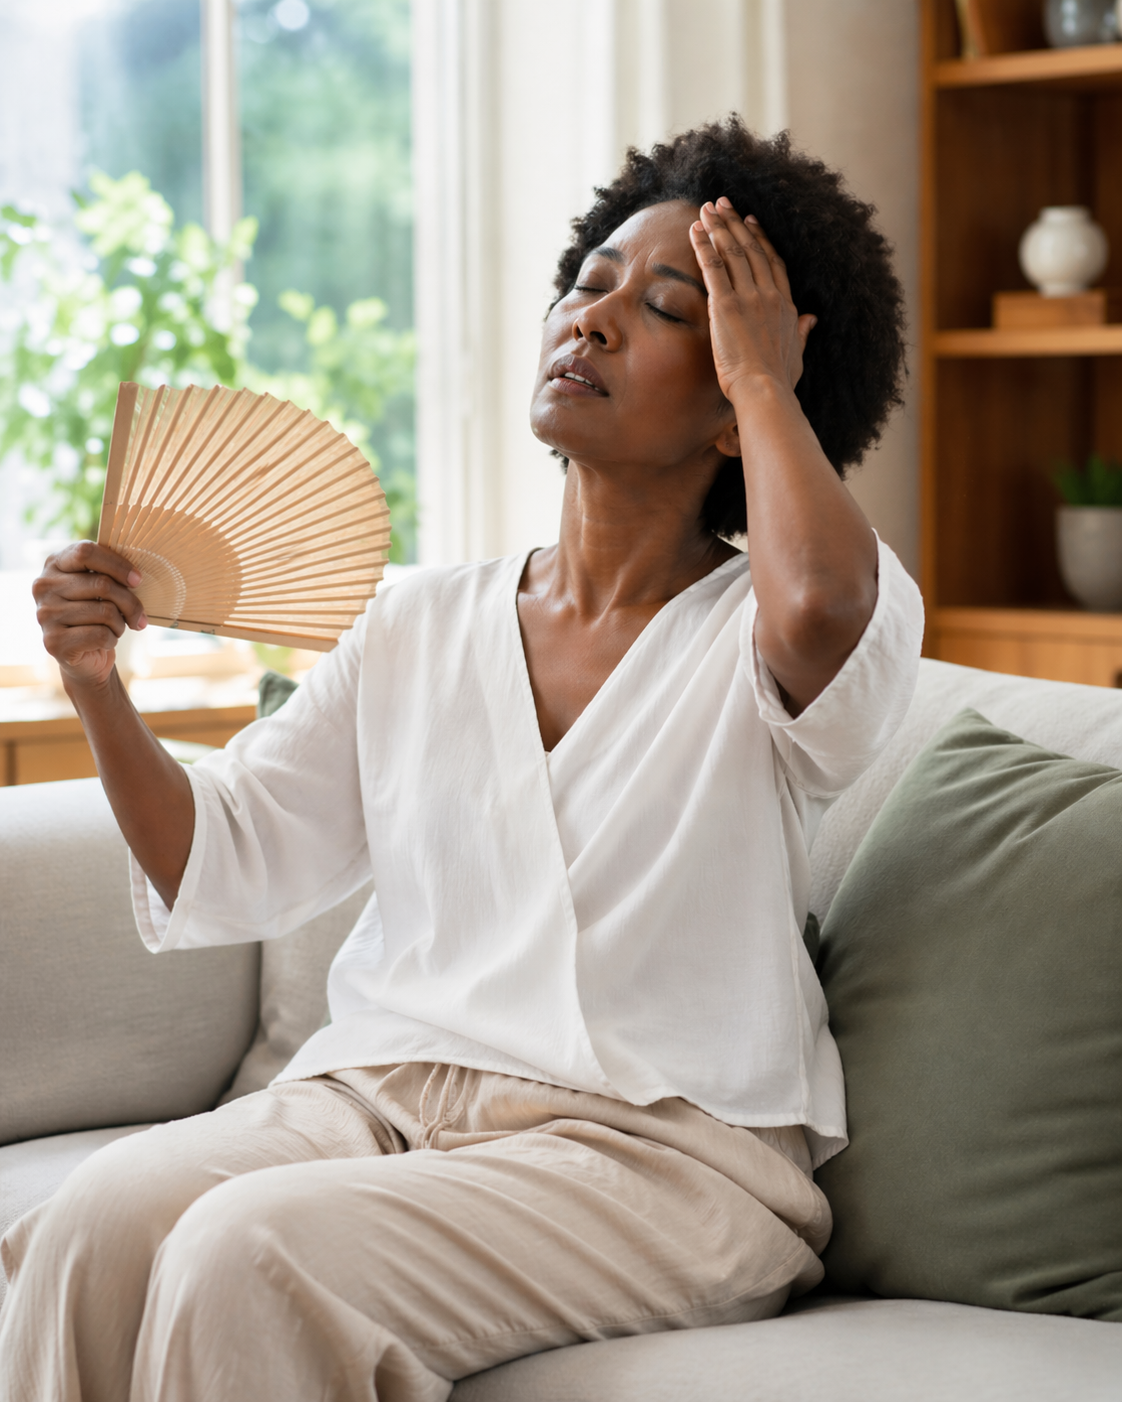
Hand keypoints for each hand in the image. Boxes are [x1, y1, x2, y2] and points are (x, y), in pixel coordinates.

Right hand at [32, 541, 147, 690]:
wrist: (84, 656)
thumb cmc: (97, 615)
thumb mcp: (100, 588)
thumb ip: (109, 574)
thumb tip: (136, 576)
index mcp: (55, 565)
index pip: (86, 552)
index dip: (117, 565)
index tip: (137, 580)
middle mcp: (44, 587)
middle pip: (102, 584)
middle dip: (130, 603)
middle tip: (139, 616)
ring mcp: (45, 614)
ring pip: (105, 611)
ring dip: (120, 624)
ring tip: (116, 628)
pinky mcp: (53, 641)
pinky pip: (100, 634)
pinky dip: (112, 639)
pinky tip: (106, 641)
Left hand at [690, 197, 816, 402]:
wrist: (765, 390)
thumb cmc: (778, 381)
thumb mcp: (797, 353)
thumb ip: (803, 333)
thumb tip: (813, 320)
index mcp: (786, 306)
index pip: (773, 263)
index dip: (760, 239)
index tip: (750, 221)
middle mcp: (769, 295)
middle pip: (752, 250)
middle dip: (735, 224)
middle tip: (723, 203)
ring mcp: (749, 298)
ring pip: (733, 253)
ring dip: (718, 228)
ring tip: (706, 209)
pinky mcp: (726, 305)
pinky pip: (713, 268)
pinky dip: (703, 246)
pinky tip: (695, 230)